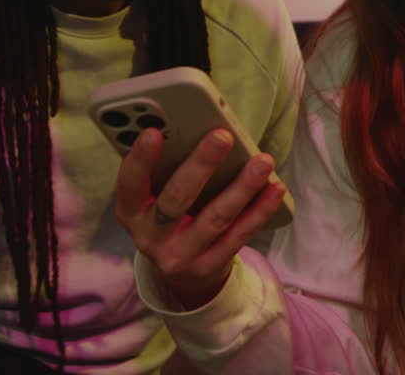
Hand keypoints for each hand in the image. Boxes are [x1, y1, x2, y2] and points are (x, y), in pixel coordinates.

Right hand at [115, 127, 287, 309]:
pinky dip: (260, 210)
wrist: (182, 272)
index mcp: (131, 212)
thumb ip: (166, 170)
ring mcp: (180, 256)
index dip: (140, 159)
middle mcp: (150, 237)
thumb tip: (197, 130)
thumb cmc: (169, 217)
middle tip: (222, 136)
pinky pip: (239, 235)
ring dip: (242, 186)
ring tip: (262, 161)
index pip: (129, 184)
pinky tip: (275, 188)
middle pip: (176, 199)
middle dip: (201, 165)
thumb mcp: (154, 198)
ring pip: (215, 218)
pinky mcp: (209, 266)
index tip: (154, 131)